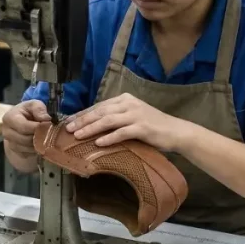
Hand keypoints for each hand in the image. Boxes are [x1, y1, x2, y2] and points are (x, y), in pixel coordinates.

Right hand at [2, 100, 49, 158]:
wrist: (22, 123)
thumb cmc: (28, 112)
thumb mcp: (34, 105)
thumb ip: (39, 109)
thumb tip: (46, 119)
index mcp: (9, 118)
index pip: (24, 127)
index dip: (38, 127)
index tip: (49, 125)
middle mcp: (7, 132)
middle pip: (26, 139)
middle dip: (39, 136)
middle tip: (49, 132)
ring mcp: (10, 143)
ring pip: (28, 148)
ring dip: (39, 143)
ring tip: (45, 136)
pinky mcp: (16, 152)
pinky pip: (29, 154)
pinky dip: (36, 149)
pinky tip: (40, 141)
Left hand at [64, 93, 186, 151]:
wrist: (176, 132)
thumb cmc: (153, 127)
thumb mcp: (133, 117)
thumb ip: (116, 118)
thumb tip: (94, 126)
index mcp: (125, 99)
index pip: (99, 106)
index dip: (83, 114)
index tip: (70, 121)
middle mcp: (129, 104)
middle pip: (101, 111)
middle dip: (83, 120)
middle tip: (68, 129)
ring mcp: (136, 115)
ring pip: (108, 120)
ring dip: (91, 128)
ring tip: (77, 135)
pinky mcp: (143, 127)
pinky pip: (122, 132)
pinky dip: (109, 138)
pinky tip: (99, 144)